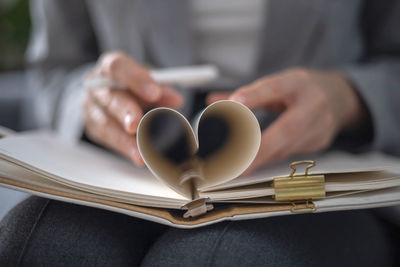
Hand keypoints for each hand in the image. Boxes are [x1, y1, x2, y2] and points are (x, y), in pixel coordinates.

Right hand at [84, 51, 182, 164]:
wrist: (108, 91)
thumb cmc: (131, 83)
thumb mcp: (147, 80)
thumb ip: (160, 88)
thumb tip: (175, 100)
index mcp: (110, 67)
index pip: (118, 67)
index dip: (136, 79)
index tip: (154, 92)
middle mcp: (96, 86)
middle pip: (110, 98)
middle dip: (126, 112)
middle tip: (138, 124)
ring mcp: (91, 107)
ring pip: (106, 123)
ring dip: (125, 139)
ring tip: (140, 152)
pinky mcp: (93, 127)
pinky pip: (108, 139)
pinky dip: (124, 148)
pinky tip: (137, 155)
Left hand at [208, 68, 364, 173]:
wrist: (339, 97)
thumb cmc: (301, 89)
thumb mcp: (278, 83)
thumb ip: (246, 94)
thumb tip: (212, 101)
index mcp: (298, 83)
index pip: (275, 87)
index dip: (255, 95)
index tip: (236, 103)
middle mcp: (313, 104)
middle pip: (288, 129)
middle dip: (261, 148)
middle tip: (237, 162)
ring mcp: (321, 126)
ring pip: (288, 147)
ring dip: (261, 158)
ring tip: (237, 166)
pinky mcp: (321, 143)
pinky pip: (291, 153)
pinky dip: (271, 158)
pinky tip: (256, 162)